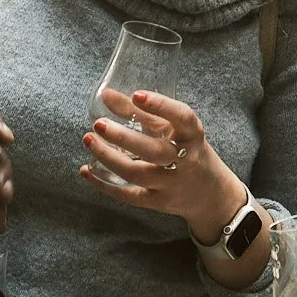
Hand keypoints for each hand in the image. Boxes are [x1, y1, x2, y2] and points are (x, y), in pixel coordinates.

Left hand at [80, 89, 243, 239]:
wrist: (210, 194)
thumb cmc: (188, 151)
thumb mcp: (173, 129)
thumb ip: (140, 112)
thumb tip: (105, 94)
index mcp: (193, 135)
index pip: (182, 118)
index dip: (160, 106)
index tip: (136, 94)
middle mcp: (185, 161)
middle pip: (154, 151)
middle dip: (123, 138)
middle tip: (98, 124)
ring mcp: (171, 184)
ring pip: (137, 174)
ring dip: (108, 158)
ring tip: (89, 140)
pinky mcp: (157, 202)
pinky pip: (127, 195)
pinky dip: (104, 184)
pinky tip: (86, 170)